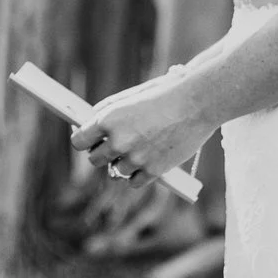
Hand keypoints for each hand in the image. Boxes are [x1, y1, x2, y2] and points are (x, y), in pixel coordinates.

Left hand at [73, 74, 207, 188]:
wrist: (198, 103)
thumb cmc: (165, 94)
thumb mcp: (132, 96)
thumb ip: (109, 110)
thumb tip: (90, 121)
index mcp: (109, 119)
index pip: (79, 141)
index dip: (84, 141)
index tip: (90, 140)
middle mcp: (118, 141)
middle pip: (95, 160)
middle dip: (103, 153)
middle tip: (117, 145)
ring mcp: (135, 158)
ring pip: (116, 171)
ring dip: (124, 163)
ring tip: (141, 149)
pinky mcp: (153, 171)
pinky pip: (134, 182)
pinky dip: (138, 175)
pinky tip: (147, 162)